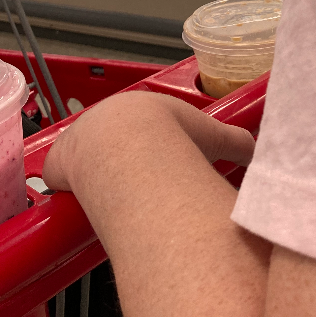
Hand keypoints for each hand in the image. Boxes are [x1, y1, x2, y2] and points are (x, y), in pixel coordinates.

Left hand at [41, 90, 254, 193]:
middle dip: (123, 163)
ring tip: (117, 199)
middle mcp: (104, 119)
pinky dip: (74, 192)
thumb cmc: (175, 137)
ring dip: (98, 176)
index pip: (141, 127)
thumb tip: (256, 153)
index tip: (160, 165)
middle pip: (111, 145)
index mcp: (138, 110)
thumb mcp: (217, 137)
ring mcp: (77, 141)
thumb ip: (239, 144)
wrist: (131, 147)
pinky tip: (88, 206)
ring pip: (86, 161)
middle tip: (141, 186)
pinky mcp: (59, 166)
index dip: (151, 146)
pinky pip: (63, 180)